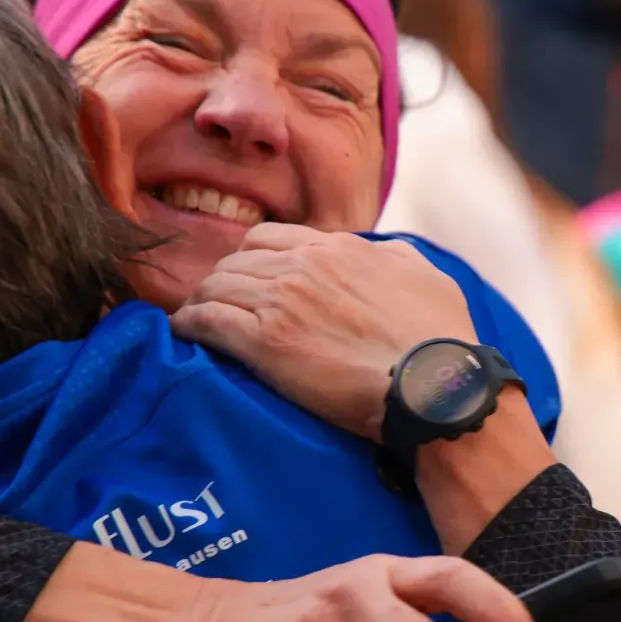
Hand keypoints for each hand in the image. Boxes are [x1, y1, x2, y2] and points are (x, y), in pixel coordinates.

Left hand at [172, 225, 477, 440]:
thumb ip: (393, 256)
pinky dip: (189, 324)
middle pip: (236, 260)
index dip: (251, 259)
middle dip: (222, 280)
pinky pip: (208, 321)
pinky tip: (181, 332)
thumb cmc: (438, 336)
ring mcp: (280, 301)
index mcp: (337, 247)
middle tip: (216, 304)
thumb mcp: (424, 275)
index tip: (246, 279)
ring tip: (196, 319)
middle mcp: (303, 265)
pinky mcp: (264, 343)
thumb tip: (381, 253)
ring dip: (202, 301)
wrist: (431, 383)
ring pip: (217, 287)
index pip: (269, 238)